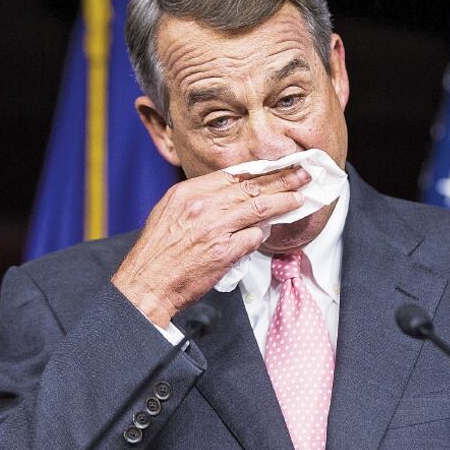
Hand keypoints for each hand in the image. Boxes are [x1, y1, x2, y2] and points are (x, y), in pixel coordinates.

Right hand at [111, 166, 309, 327]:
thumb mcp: (169, 211)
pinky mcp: (224, 253)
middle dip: (282, 179)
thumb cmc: (157, 251)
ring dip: (284, 201)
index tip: (277, 166)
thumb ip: (198, 198)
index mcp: (188, 193)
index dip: (260, 170)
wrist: (146, 283)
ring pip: (259, 207)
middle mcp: (203, 206)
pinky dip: (262, 234)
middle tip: (302, 174)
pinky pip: (253, 237)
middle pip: (252, 187)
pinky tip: (269, 232)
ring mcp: (215, 229)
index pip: (233, 174)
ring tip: (299, 197)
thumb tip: (229, 193)